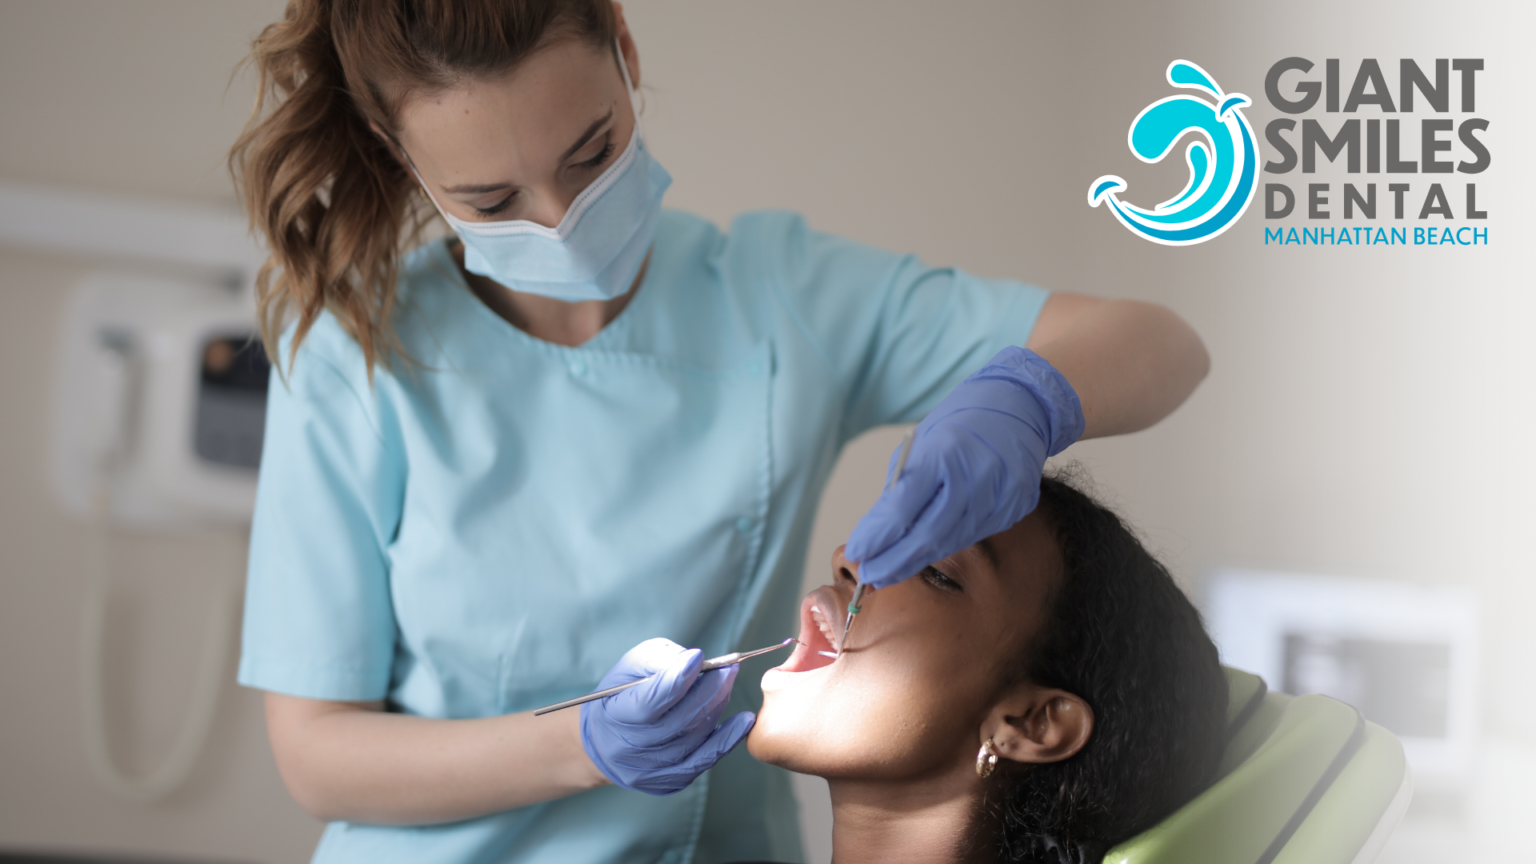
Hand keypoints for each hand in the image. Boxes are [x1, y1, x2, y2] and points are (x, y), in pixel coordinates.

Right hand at [579, 638, 754, 794]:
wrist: (606, 741)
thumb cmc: (623, 694)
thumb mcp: (630, 668)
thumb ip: (660, 659)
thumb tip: (695, 661)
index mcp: (615, 715)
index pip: (650, 700)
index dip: (677, 679)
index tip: (699, 657)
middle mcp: (630, 748)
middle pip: (679, 720)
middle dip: (709, 690)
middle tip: (727, 668)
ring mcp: (650, 769)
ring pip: (695, 737)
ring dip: (718, 706)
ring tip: (727, 683)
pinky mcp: (669, 781)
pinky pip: (705, 760)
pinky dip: (728, 739)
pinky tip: (744, 720)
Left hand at [845, 346, 1083, 588]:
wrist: (1021, 405)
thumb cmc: (962, 421)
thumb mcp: (922, 444)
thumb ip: (902, 487)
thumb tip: (877, 532)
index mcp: (943, 454)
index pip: (902, 509)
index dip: (876, 537)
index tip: (855, 553)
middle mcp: (974, 477)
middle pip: (927, 535)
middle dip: (893, 561)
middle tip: (869, 576)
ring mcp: (1000, 495)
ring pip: (951, 541)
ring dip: (916, 561)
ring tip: (889, 572)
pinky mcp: (1016, 507)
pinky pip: (974, 534)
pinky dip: (945, 545)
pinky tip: (926, 553)